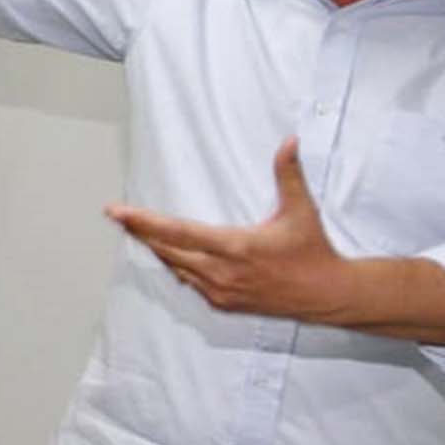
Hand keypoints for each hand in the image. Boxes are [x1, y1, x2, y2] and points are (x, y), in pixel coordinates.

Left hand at [105, 139, 350, 320]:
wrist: (325, 295)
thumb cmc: (312, 251)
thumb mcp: (300, 209)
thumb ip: (288, 173)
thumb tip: (289, 140)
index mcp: (235, 247)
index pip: (177, 232)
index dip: (144, 221)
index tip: (118, 212)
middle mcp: (222, 272)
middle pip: (167, 250)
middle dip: (141, 232)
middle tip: (119, 216)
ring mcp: (221, 291)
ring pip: (176, 268)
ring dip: (157, 250)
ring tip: (139, 232)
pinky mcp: (224, 304)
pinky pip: (190, 283)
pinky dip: (178, 267)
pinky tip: (171, 256)